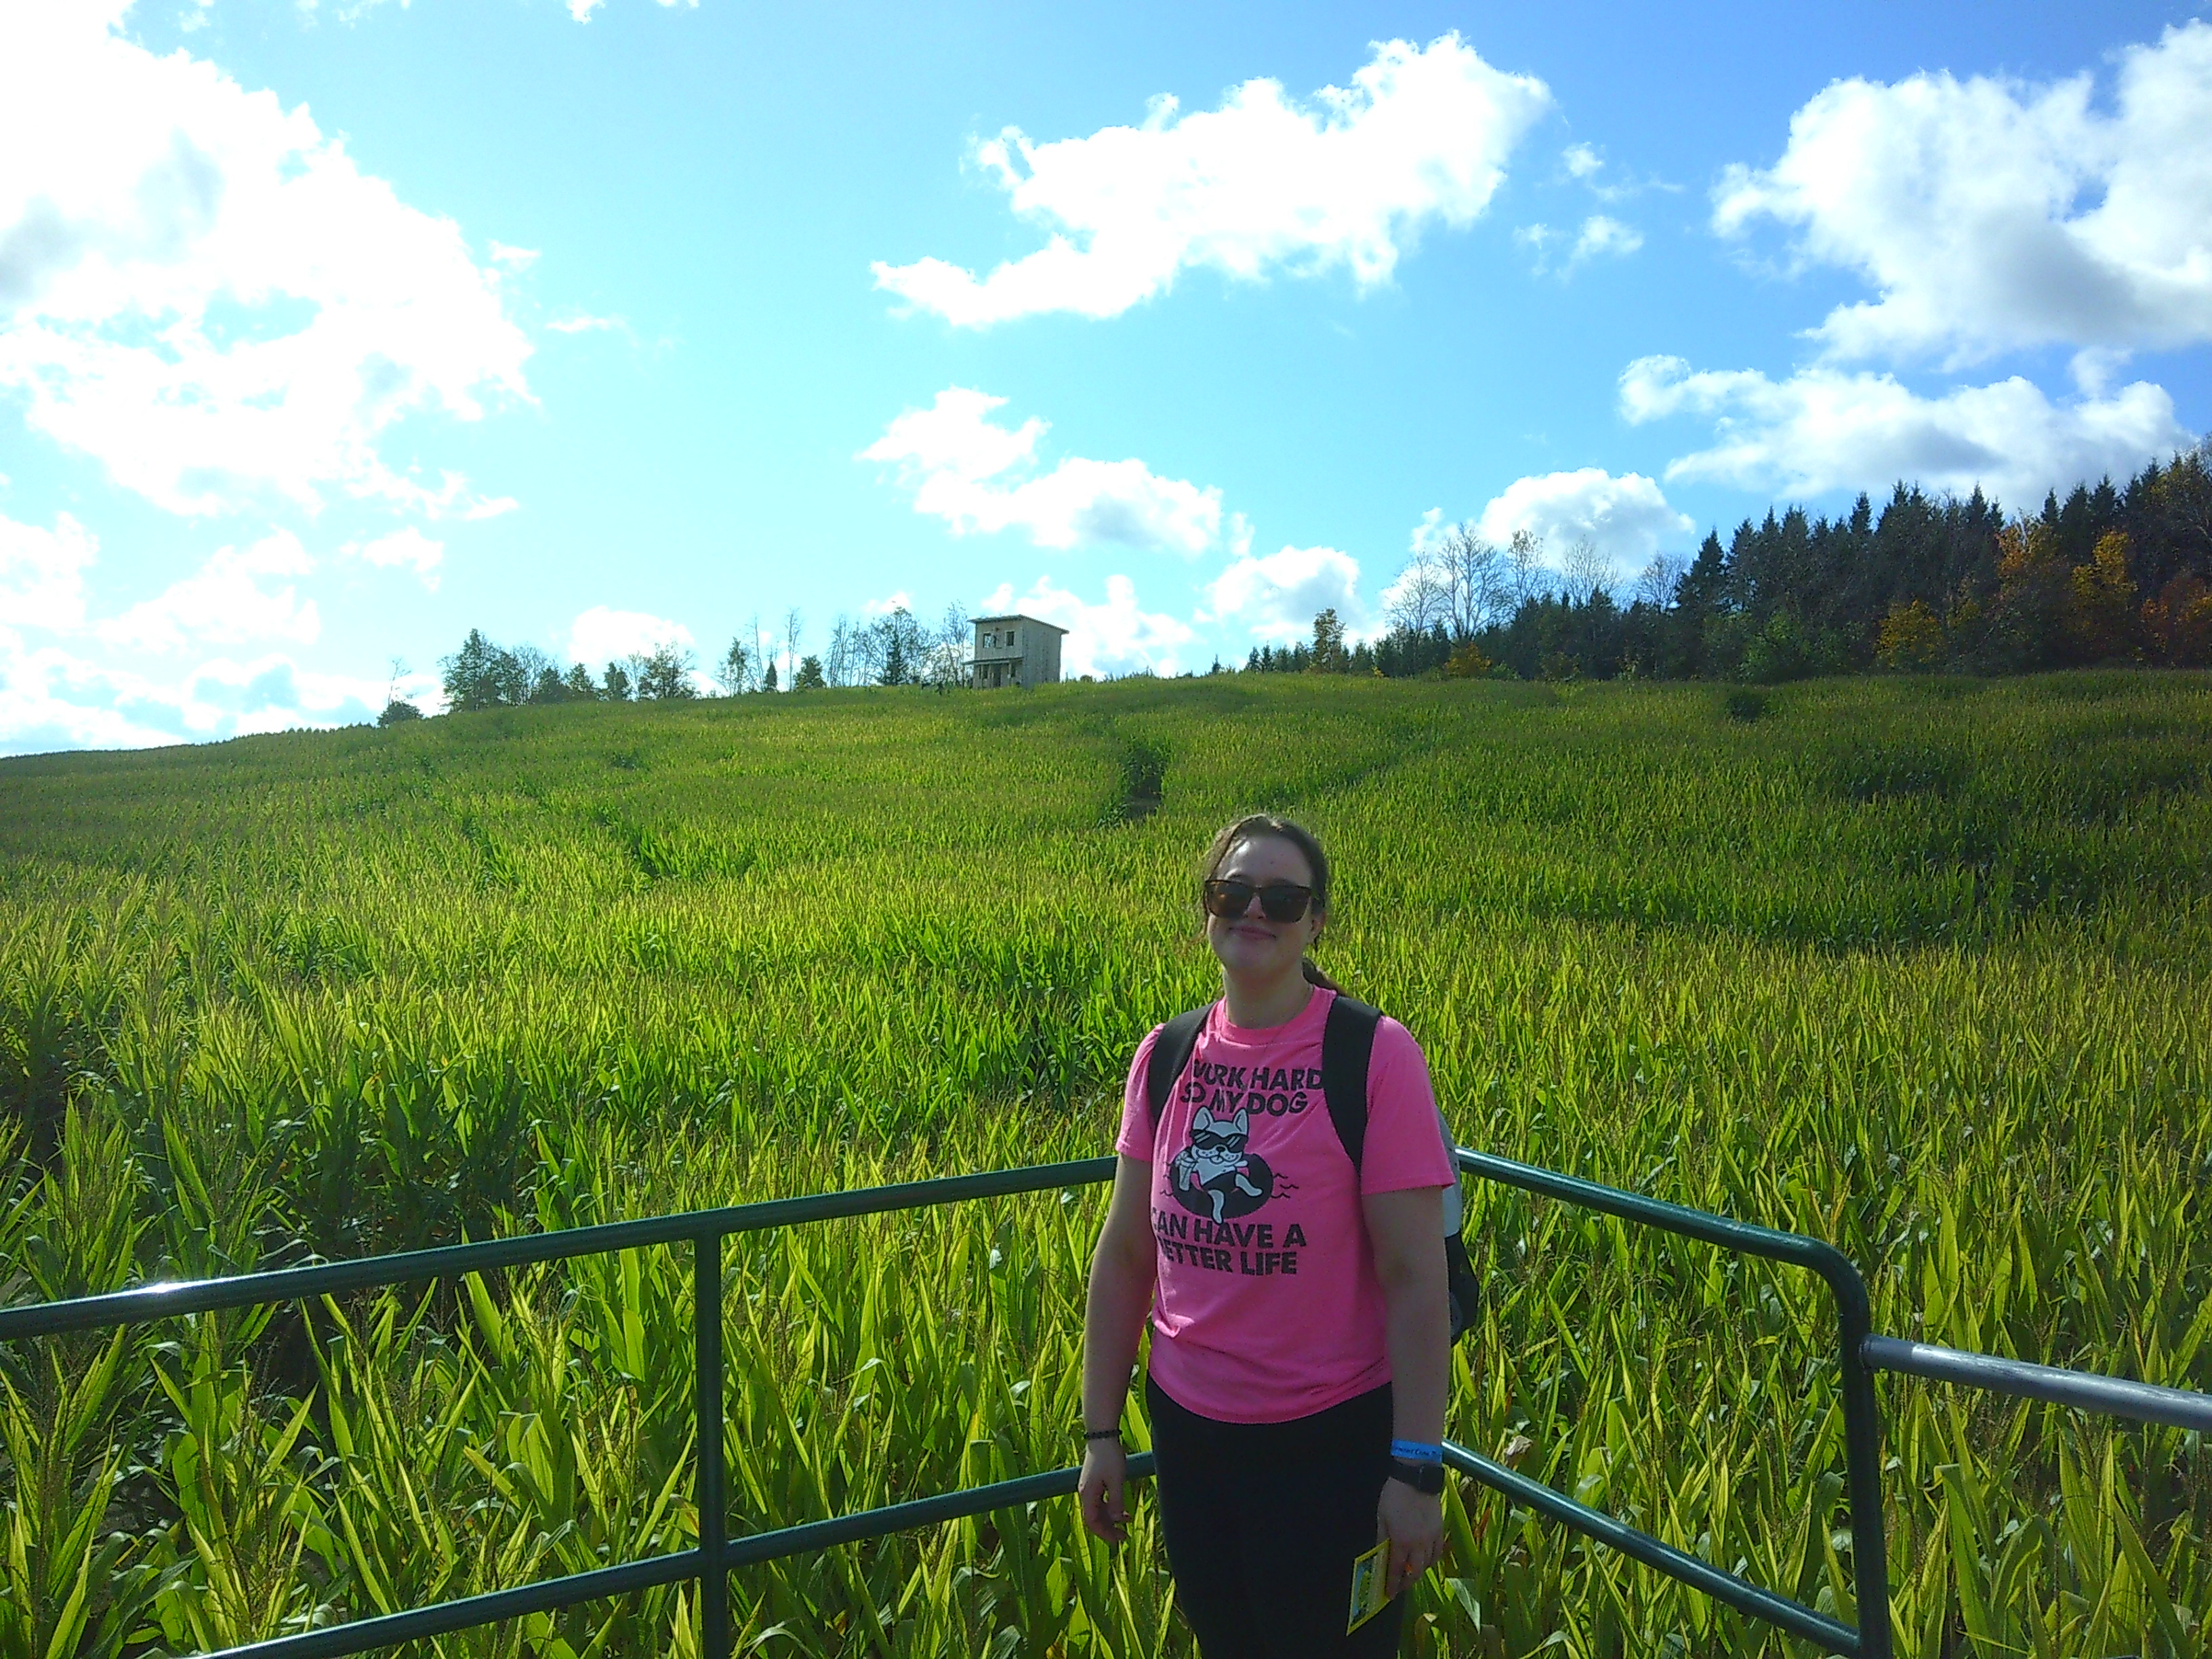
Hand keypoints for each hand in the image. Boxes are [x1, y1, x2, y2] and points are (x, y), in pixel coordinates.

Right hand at [1078, 1440, 1129, 1543]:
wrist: (1102, 1435)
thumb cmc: (1109, 1456)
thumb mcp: (1116, 1480)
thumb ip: (1116, 1501)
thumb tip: (1115, 1519)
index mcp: (1088, 1494)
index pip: (1092, 1522)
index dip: (1105, 1533)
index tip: (1118, 1539)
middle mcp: (1085, 1493)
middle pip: (1094, 1518)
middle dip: (1109, 1529)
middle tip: (1124, 1537)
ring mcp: (1089, 1487)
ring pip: (1098, 1510)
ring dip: (1111, 1519)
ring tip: (1127, 1523)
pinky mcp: (1094, 1481)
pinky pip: (1100, 1501)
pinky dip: (1110, 1508)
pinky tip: (1122, 1510)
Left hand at [1376, 1475, 1444, 1596]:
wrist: (1417, 1477)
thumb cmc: (1394, 1495)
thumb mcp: (1382, 1516)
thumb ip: (1382, 1538)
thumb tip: (1380, 1554)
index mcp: (1401, 1541)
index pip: (1396, 1569)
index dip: (1392, 1584)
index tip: (1389, 1594)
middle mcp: (1418, 1544)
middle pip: (1414, 1572)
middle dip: (1406, 1583)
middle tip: (1399, 1586)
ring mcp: (1431, 1538)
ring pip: (1427, 1565)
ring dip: (1418, 1572)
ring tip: (1410, 1573)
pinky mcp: (1440, 1530)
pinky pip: (1437, 1553)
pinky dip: (1430, 1560)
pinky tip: (1425, 1560)